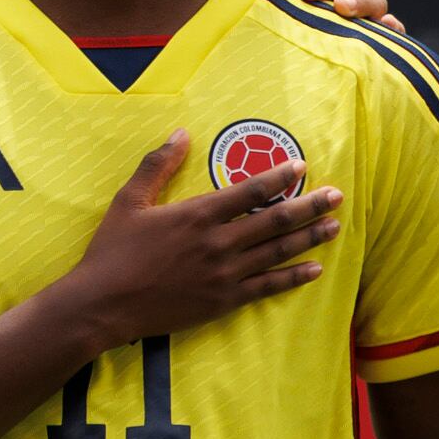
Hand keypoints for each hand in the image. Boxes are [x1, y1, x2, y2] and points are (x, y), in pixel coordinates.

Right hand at [58, 127, 341, 345]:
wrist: (101, 304)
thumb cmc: (111, 252)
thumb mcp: (128, 202)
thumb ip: (156, 166)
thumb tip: (181, 133)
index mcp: (196, 214)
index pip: (250, 191)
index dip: (279, 178)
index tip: (301, 168)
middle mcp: (218, 242)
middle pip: (274, 220)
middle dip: (309, 206)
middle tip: (337, 196)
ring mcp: (224, 273)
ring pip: (277, 252)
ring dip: (309, 238)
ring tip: (333, 226)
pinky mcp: (223, 300)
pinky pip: (267, 287)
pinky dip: (293, 277)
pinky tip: (314, 269)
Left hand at [271, 0, 400, 32]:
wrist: (301, 69)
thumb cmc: (282, 28)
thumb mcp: (273, 3)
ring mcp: (367, 17)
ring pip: (374, 0)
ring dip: (359, 1)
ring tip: (341, 7)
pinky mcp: (381, 41)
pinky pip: (393, 32)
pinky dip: (392, 27)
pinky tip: (387, 26)